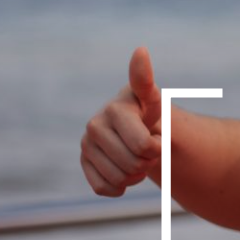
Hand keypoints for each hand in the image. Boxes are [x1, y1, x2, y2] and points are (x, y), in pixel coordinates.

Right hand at [80, 47, 162, 195]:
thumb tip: (140, 50)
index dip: (155, 146)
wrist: (137, 130)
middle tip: (149, 147)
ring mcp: (87, 145)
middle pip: (135, 164)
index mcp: (116, 109)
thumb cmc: (148, 115)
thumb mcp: (153, 100)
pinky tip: (123, 171)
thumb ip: (146, 81)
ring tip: (137, 156)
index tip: (154, 131)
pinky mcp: (84, 163)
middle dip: (149, 161)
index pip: (143, 144)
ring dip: (137, 175)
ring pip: (121, 178)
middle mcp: (95, 125)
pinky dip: (120, 187)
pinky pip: (105, 189)